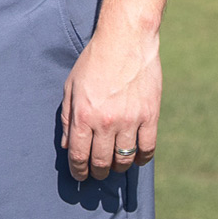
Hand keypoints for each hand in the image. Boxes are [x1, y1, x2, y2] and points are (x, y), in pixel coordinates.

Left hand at [60, 24, 160, 180]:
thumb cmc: (94, 62)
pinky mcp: (150, 117)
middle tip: (96, 173)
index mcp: (83, 115)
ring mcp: (130, 121)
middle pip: (102, 161)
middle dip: (97, 172)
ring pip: (125, 160)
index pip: (79, 155)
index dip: (78, 171)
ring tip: (114, 165)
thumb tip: (67, 145)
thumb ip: (67, 117)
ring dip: (118, 167)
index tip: (79, 176)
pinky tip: (136, 158)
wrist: (125, 42)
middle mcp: (106, 122)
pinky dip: (142, 158)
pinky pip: (147, 149)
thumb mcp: (71, 87)